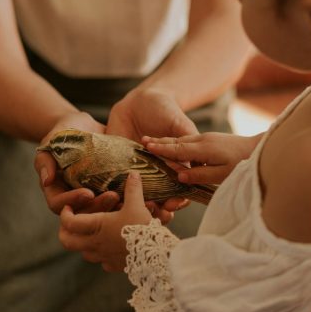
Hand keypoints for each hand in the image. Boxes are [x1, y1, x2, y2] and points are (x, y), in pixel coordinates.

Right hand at [35, 112, 119, 214]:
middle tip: (113, 197)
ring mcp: (92, 196)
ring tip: (128, 199)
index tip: (87, 193)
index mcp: (56, 191)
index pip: (59, 204)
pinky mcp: (107, 190)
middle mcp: (73, 198)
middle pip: (83, 212)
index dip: (73, 201)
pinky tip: (142, 196)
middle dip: (98, 207)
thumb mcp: (51, 143)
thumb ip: (46, 160)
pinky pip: (117, 200)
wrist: (83, 125)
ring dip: (115, 208)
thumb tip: (47, 181)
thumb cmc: (62, 133)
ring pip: (101, 210)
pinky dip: (128, 200)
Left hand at [58, 171, 152, 271]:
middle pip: (67, 242)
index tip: (68, 208)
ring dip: (84, 244)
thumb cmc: (142, 227)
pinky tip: (110, 249)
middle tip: (71, 224)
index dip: (65, 214)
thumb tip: (133, 174)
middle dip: (65, 232)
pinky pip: (103, 262)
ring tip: (90, 235)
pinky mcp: (115, 266)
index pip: (69, 222)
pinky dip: (103, 256)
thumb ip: (132, 189)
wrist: (156, 253)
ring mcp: (104, 257)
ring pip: (84, 253)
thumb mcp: (137, 205)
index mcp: (96, 226)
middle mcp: (95, 244)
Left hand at [108, 87, 197, 217]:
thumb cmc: (165, 109)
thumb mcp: (180, 124)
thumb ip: (187, 143)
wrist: (139, 99)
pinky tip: (115, 198)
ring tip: (137, 210)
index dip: (179, 199)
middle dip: (159, 208)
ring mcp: (136, 172)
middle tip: (157, 212)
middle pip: (158, 198)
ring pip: (136, 196)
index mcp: (174, 167)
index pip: (179, 190)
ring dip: (137, 206)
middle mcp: (156, 174)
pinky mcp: (117, 165)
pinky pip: (115, 182)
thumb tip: (196, 165)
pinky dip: (114, 192)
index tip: (177, 203)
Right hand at [143, 132, 262, 184]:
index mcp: (203, 149)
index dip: (161, 150)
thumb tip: (180, 176)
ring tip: (151, 141)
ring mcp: (206, 138)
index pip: (177, 150)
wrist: (258, 148)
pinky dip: (176, 142)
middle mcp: (202, 140)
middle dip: (158, 142)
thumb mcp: (221, 174)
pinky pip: (188, 140)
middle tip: (142, 142)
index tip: (146, 147)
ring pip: (181, 140)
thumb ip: (200, 175)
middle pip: (175, 142)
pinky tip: (172, 145)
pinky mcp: (210, 139)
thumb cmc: (241, 164)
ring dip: (166, 141)